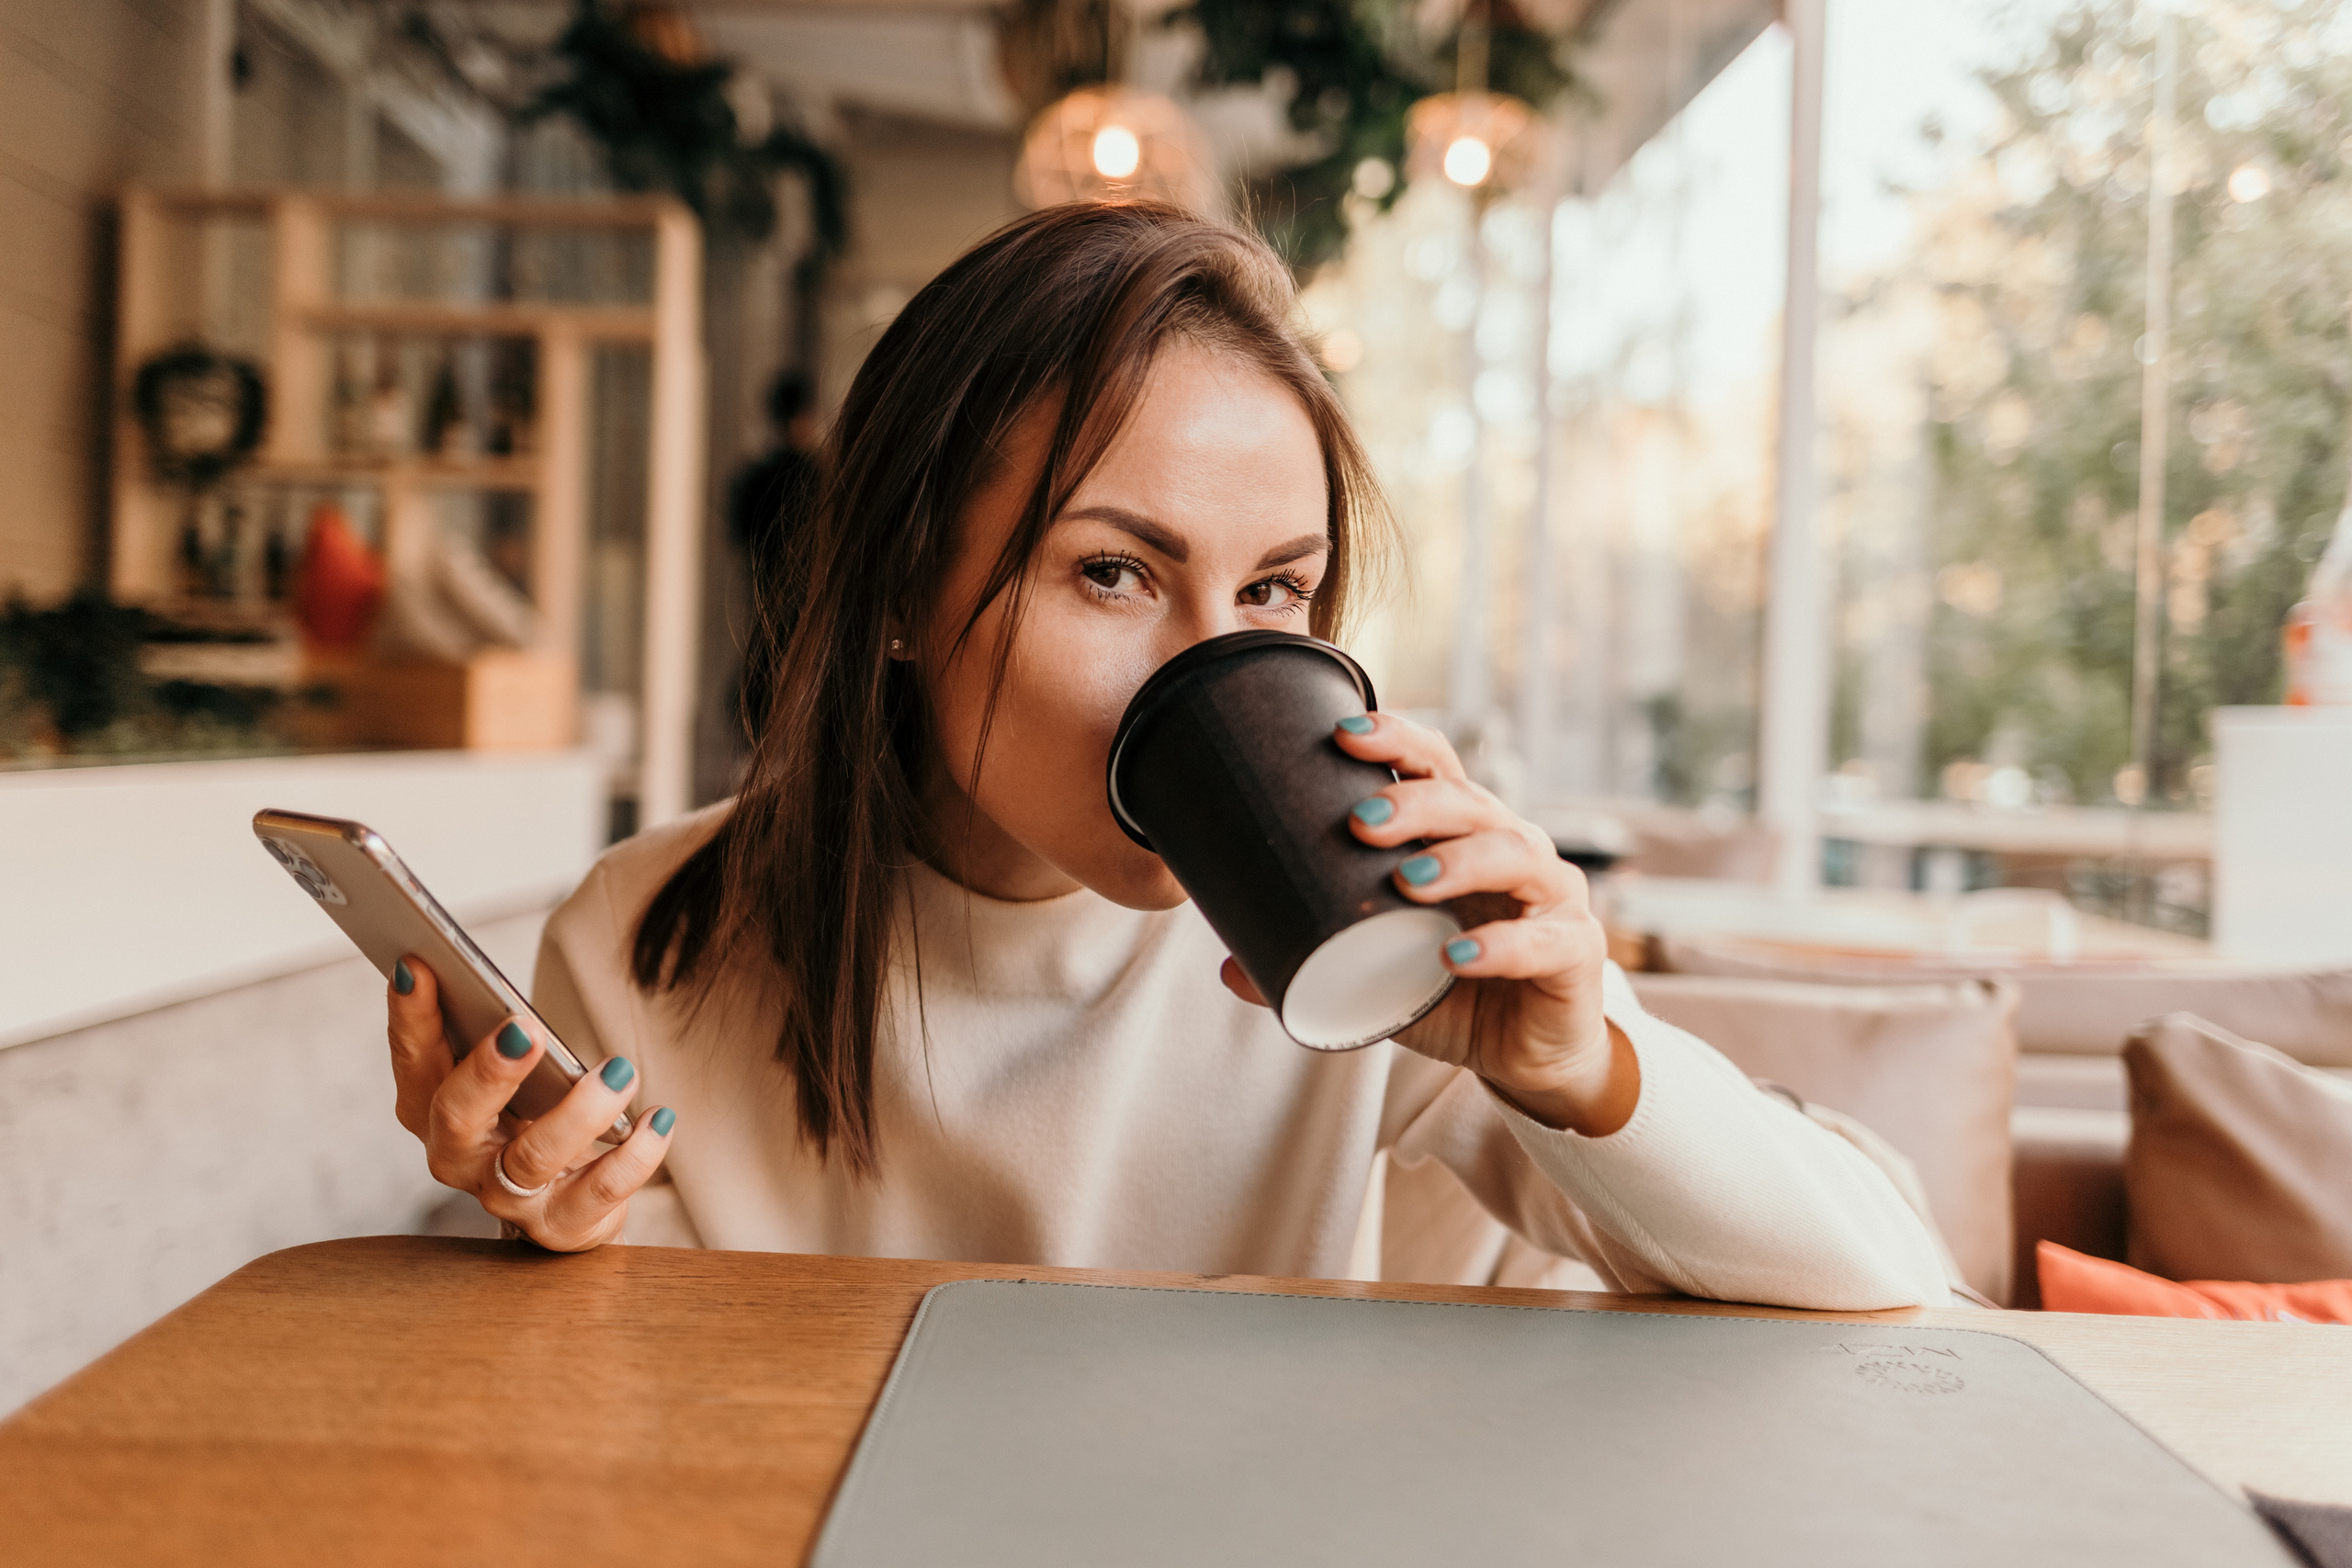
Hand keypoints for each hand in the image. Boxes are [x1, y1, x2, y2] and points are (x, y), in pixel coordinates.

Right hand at [387, 955, 673, 1250]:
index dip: (410, 1017)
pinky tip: (658, 1118)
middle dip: (489, 1071)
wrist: (569, 1204)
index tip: (417, 965)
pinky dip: (634, 1155)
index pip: (414, 1059)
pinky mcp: (561, 1225)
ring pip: (532, 1158)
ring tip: (620, 1071)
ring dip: (578, 1112)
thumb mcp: (508, 1074)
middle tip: (525, 1028)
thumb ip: (495, 1034)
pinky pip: (599, 1192)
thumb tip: (492, 983)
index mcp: (432, 1106)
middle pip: (456, 1116)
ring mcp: (506, 1197)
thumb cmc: (532, 1116)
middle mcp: (458, 1156)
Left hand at [1217, 712, 1637, 1135]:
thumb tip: (1227, 967)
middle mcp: (1512, 848)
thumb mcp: (1376, 976)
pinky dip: (1500, 945)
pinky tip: (1458, 955)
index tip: (1342, 735)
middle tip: (1360, 821)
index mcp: (1463, 834)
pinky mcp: (1575, 950)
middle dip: (1414, 802)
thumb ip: (1313, 965)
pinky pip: (1544, 940)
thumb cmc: (1453, 992)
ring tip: (1405, 880)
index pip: (1436, 766)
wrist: (1528, 1057)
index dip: (1397, 741)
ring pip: (1513, 854)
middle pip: (1469, 802)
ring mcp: (1550, 895)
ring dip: (1457, 861)